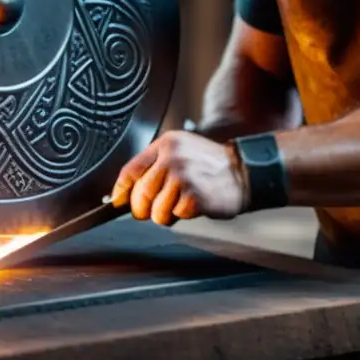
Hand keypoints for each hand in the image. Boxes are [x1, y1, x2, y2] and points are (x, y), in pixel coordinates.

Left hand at [111, 131, 246, 224]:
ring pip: (156, 211)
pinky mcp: (194, 195)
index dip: (121, 190)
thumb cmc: (209, 165)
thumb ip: (155, 165)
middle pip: (141, 194)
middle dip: (143, 209)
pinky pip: (176, 216)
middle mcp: (172, 158)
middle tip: (154, 210)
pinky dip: (182, 215)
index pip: (130, 170)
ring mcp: (183, 176)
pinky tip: (194, 204)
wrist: (242, 172)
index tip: (118, 201)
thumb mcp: (180, 151)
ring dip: (165, 215)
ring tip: (180, 203)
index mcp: (165, 144)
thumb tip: (126, 191)